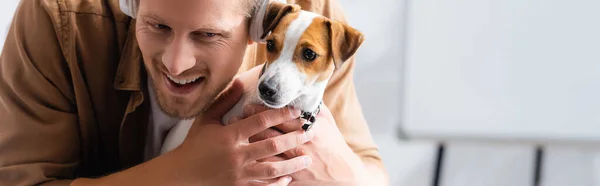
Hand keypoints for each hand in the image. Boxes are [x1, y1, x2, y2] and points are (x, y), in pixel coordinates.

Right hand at [167, 80, 314, 185]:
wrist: (181, 175)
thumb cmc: (194, 146)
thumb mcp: (206, 120)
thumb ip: (225, 101)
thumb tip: (240, 82)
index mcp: (230, 136)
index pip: (261, 122)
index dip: (281, 115)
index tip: (296, 111)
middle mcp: (237, 155)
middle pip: (272, 145)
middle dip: (294, 139)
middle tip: (309, 133)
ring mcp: (239, 174)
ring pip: (272, 169)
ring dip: (292, 164)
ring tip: (307, 159)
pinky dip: (277, 183)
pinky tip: (289, 178)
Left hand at [241, 104, 368, 185]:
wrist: (343, 173)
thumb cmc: (334, 144)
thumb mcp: (327, 122)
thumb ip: (313, 106)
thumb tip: (302, 90)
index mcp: (309, 130)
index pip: (281, 118)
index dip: (262, 112)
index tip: (248, 106)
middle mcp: (300, 147)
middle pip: (269, 134)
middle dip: (250, 126)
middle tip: (236, 119)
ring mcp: (295, 164)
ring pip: (266, 153)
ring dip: (249, 144)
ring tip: (237, 137)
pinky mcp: (292, 178)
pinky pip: (271, 172)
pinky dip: (257, 166)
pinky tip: (246, 158)